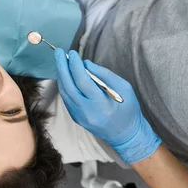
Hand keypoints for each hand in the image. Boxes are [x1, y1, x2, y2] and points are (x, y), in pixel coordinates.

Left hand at [55, 49, 160, 163]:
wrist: (126, 135)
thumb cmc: (128, 109)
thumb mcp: (124, 88)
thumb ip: (105, 75)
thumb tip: (85, 64)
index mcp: (101, 105)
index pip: (83, 82)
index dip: (75, 66)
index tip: (72, 53)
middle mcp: (87, 112)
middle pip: (68, 86)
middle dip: (62, 67)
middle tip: (59, 53)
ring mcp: (79, 117)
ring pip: (64, 93)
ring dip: (61, 75)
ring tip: (60, 61)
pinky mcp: (76, 118)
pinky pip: (66, 98)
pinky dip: (64, 85)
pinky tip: (64, 75)